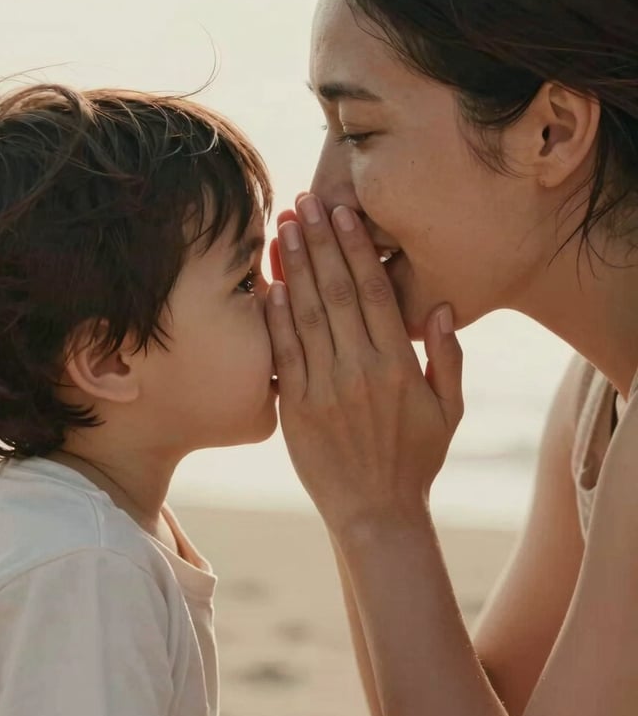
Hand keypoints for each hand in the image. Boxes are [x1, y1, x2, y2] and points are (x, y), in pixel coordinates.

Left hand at [266, 194, 463, 536]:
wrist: (376, 513)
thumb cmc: (416, 459)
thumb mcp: (447, 410)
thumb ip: (446, 356)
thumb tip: (436, 306)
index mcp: (397, 365)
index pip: (373, 291)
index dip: (356, 248)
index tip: (343, 213)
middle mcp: (359, 370)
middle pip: (336, 291)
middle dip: (318, 241)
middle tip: (303, 201)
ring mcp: (325, 388)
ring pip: (306, 314)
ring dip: (294, 266)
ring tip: (283, 227)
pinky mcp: (297, 407)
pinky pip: (284, 352)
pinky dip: (275, 316)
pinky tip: (269, 283)